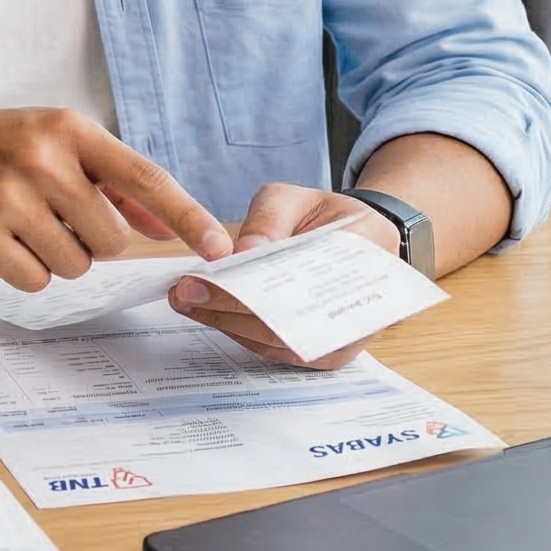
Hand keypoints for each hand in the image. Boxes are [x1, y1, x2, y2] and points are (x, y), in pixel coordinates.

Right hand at [0, 107, 231, 288]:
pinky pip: (35, 280)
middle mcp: (42, 159)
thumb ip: (115, 185)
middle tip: (58, 217)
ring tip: (25, 224)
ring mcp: (7, 197)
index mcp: (71, 130)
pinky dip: (26, 269)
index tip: (218, 247)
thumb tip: (165, 228)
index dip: (186, 214)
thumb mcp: (59, 145)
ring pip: (74, 265)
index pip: (144, 176)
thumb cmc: (3, 146)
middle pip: (111, 239)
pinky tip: (3, 239)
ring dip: (59, 256)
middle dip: (93, 240)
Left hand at [168, 183, 400, 368]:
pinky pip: (278, 351)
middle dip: (229, 311)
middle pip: (291, 324)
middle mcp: (365, 307)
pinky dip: (240, 333)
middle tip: (184, 295)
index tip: (204, 281)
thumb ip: (270, 218)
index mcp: (366, 255)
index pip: (304, 282)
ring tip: (186, 302)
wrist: (352, 238)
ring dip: (228, 326)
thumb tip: (242, 252)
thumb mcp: (294, 198)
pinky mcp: (324, 353)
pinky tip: (208, 313)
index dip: (251, 288)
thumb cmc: (321, 215)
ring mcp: (345, 337)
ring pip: (281, 345)